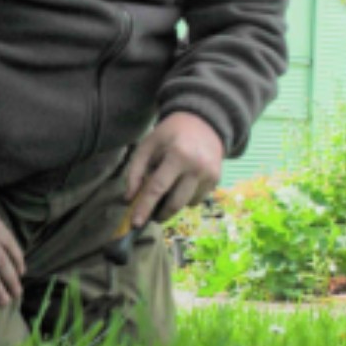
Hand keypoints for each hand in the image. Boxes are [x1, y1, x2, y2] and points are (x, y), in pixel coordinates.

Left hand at [124, 112, 223, 226]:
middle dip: (159, 214)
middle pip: (174, 203)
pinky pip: (197, 200)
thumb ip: (135, 171)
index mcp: (178, 155)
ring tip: (168, 189)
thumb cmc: (171, 133)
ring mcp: (210, 175)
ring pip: (186, 204)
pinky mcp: (216, 180)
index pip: (158, 187)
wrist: (204, 121)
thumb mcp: (149, 144)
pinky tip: (183, 183)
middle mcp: (197, 167)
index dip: (145, 207)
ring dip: (172, 204)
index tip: (135, 223)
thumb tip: (129, 199)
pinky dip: (186, 198)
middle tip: (150, 214)